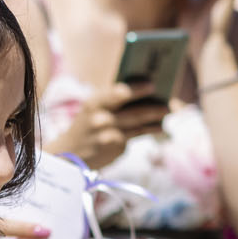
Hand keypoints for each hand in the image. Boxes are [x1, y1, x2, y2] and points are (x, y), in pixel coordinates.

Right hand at [49, 82, 166, 168]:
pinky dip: (148, 130)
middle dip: (152, 109)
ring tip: (167, 112)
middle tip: (168, 104)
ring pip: (137, 127)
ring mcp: (107, 137)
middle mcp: (100, 120)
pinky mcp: (114, 149)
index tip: (151, 85)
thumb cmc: (87, 123)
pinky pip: (134, 137)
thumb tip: (147, 89)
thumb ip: (113, 99)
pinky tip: (159, 126)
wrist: (70, 153)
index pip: (116, 94)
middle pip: (132, 114)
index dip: (135, 90)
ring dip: (155, 120)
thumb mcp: (93, 108)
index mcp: (94, 103)